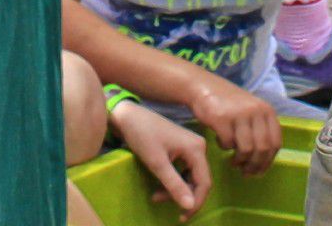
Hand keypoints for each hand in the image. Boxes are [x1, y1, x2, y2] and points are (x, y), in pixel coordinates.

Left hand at [109, 99, 214, 215]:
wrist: (127, 115)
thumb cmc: (142, 136)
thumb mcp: (157, 163)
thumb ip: (175, 185)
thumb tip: (190, 207)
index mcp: (196, 149)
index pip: (204, 183)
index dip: (196, 202)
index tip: (182, 216)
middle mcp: (198, 147)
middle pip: (198, 181)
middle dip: (183, 196)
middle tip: (164, 205)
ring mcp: (190, 146)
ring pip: (190, 177)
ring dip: (176, 189)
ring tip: (156, 196)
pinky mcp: (181, 148)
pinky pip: (183, 170)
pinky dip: (173, 181)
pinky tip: (160, 186)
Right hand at [183, 74, 283, 175]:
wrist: (203, 86)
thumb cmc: (228, 104)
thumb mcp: (251, 111)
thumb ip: (260, 130)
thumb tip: (264, 162)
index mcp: (267, 110)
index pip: (275, 143)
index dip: (268, 161)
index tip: (260, 171)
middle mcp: (256, 111)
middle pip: (262, 149)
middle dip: (254, 165)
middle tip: (246, 172)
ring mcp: (239, 114)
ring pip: (246, 150)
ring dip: (240, 161)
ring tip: (233, 162)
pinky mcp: (221, 118)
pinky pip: (228, 143)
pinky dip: (225, 147)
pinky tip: (221, 143)